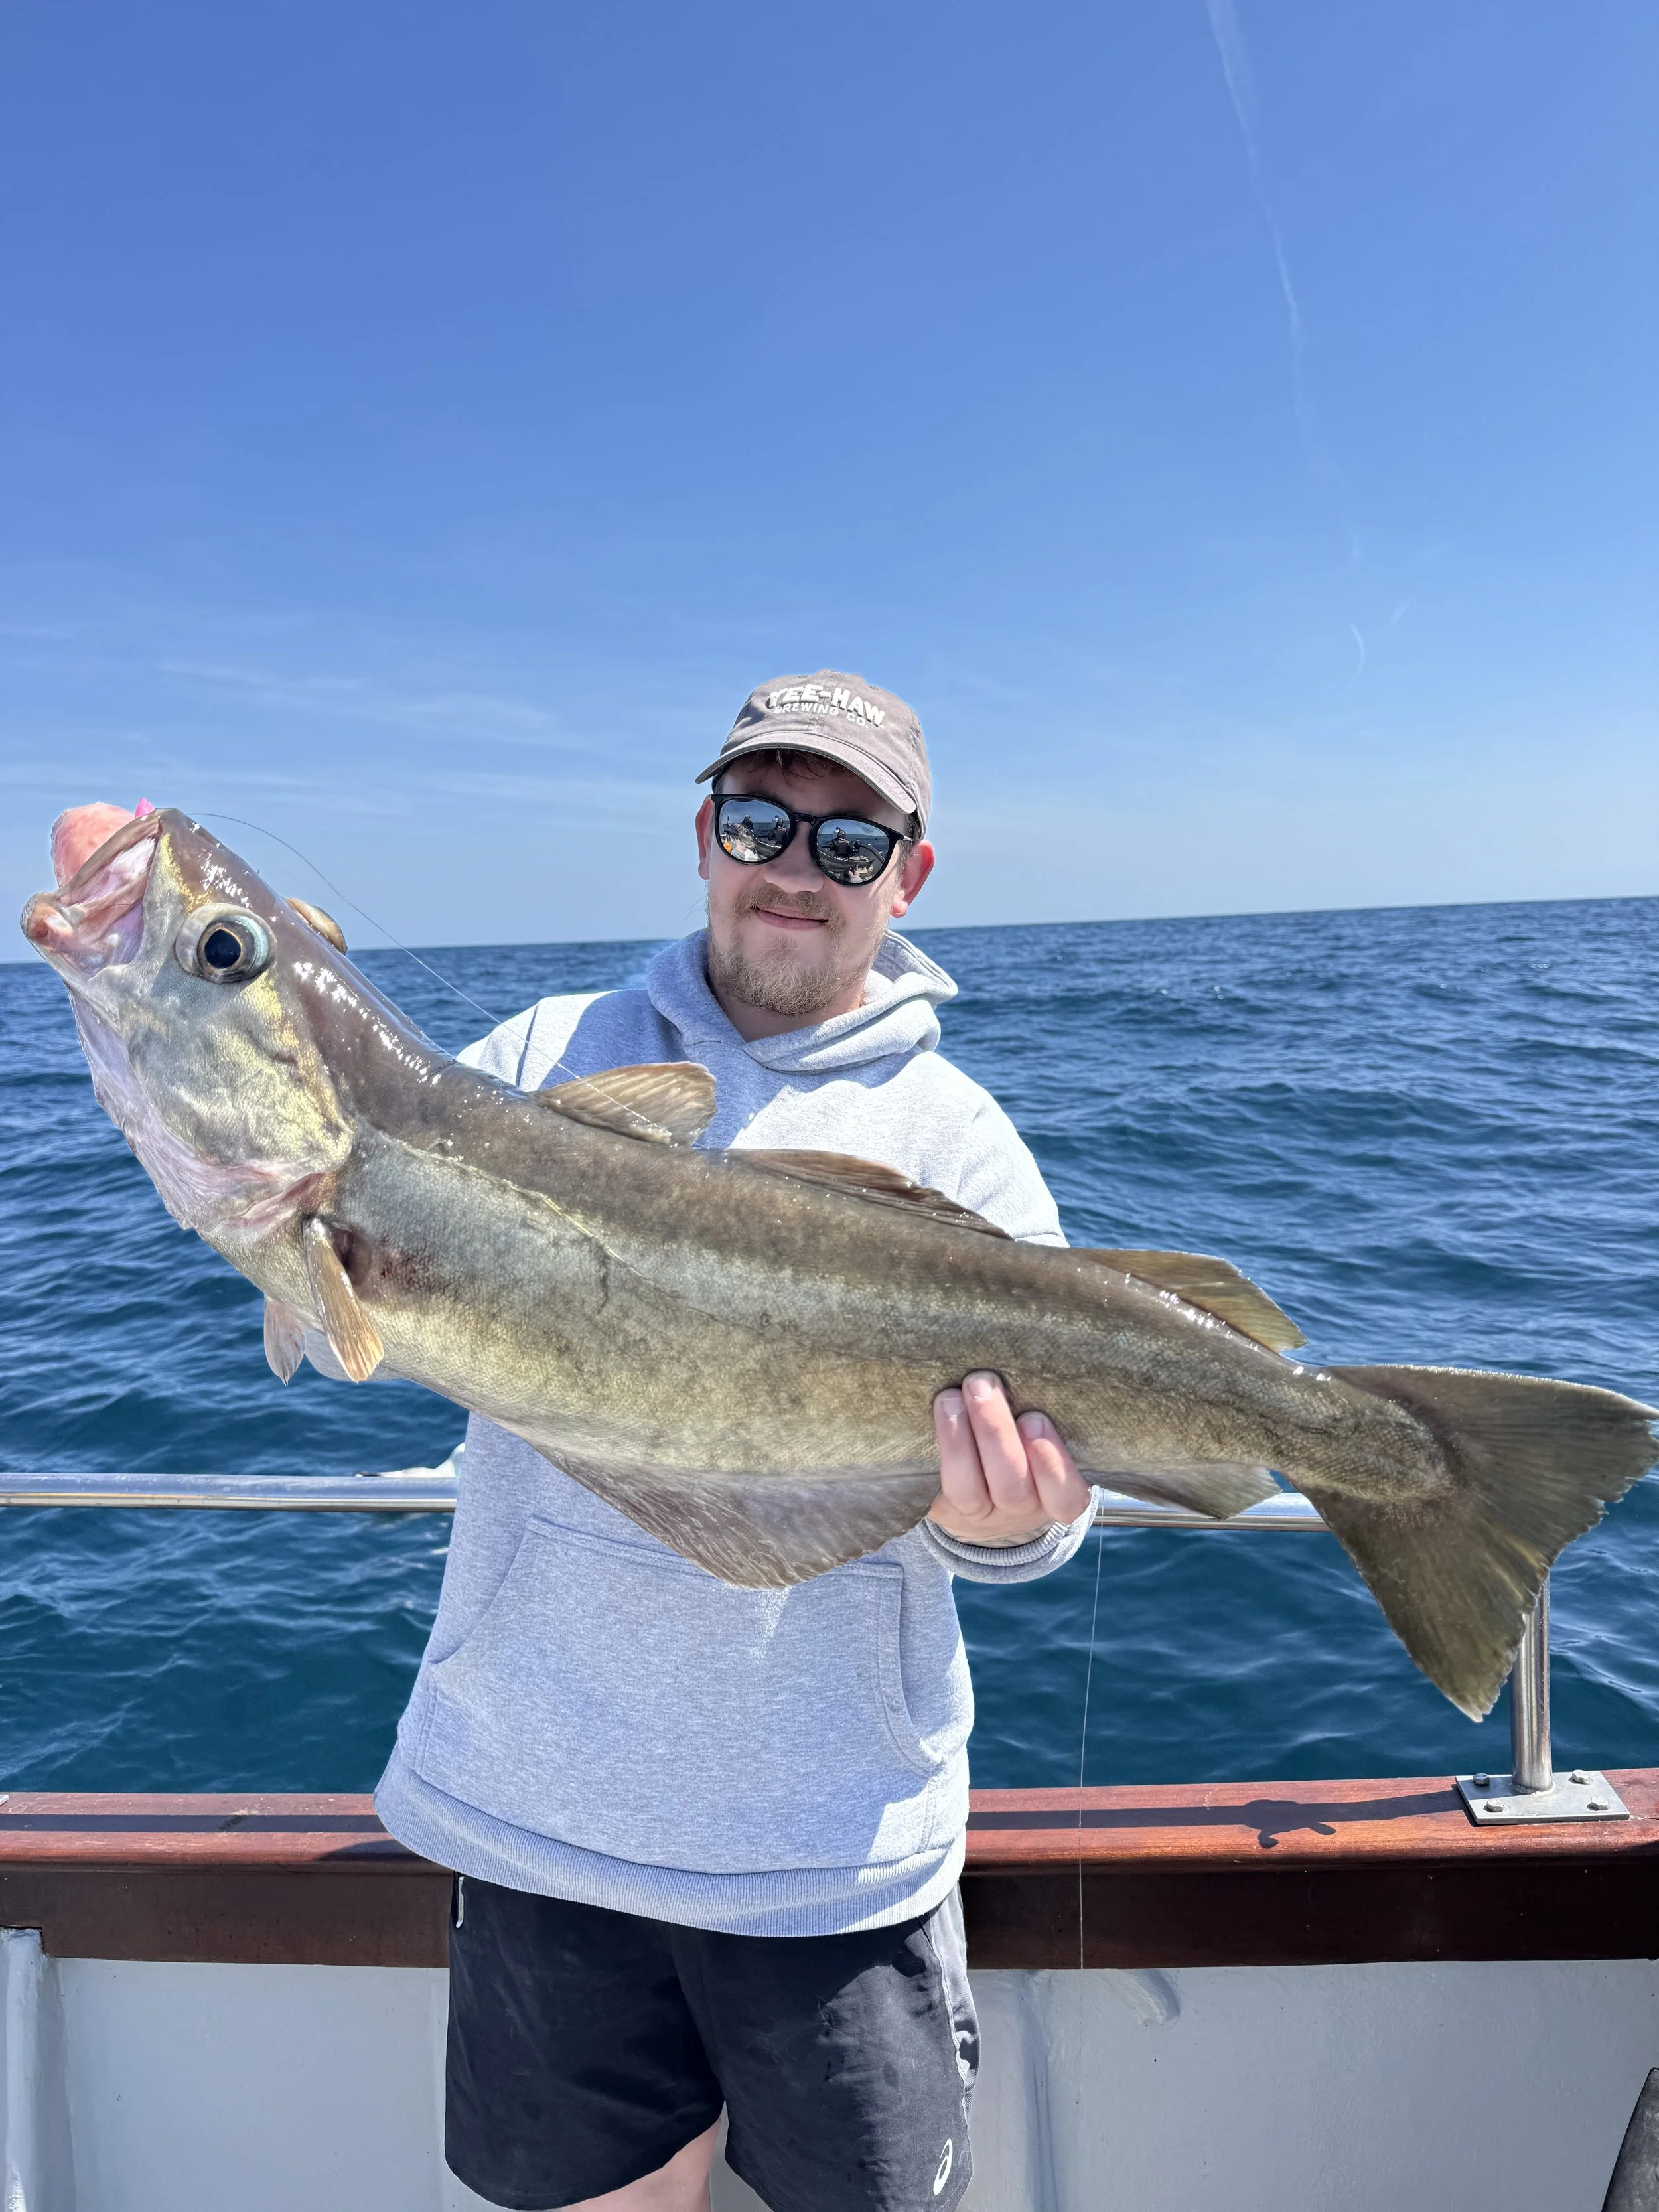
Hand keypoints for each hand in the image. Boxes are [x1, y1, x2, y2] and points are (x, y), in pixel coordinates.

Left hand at [928, 1372, 1092, 1546]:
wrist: (990, 1499)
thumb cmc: (1031, 1451)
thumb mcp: (1049, 1441)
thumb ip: (1046, 1416)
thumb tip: (1039, 1358)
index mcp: (1059, 1495)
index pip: (1067, 1495)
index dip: (1051, 1462)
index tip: (1033, 1419)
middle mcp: (1023, 1510)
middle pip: (1012, 1486)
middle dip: (994, 1432)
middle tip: (981, 1384)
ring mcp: (982, 1514)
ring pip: (969, 1490)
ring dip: (957, 1440)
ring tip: (949, 1398)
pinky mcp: (947, 1510)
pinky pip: (941, 1490)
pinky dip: (940, 1452)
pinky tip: (937, 1413)